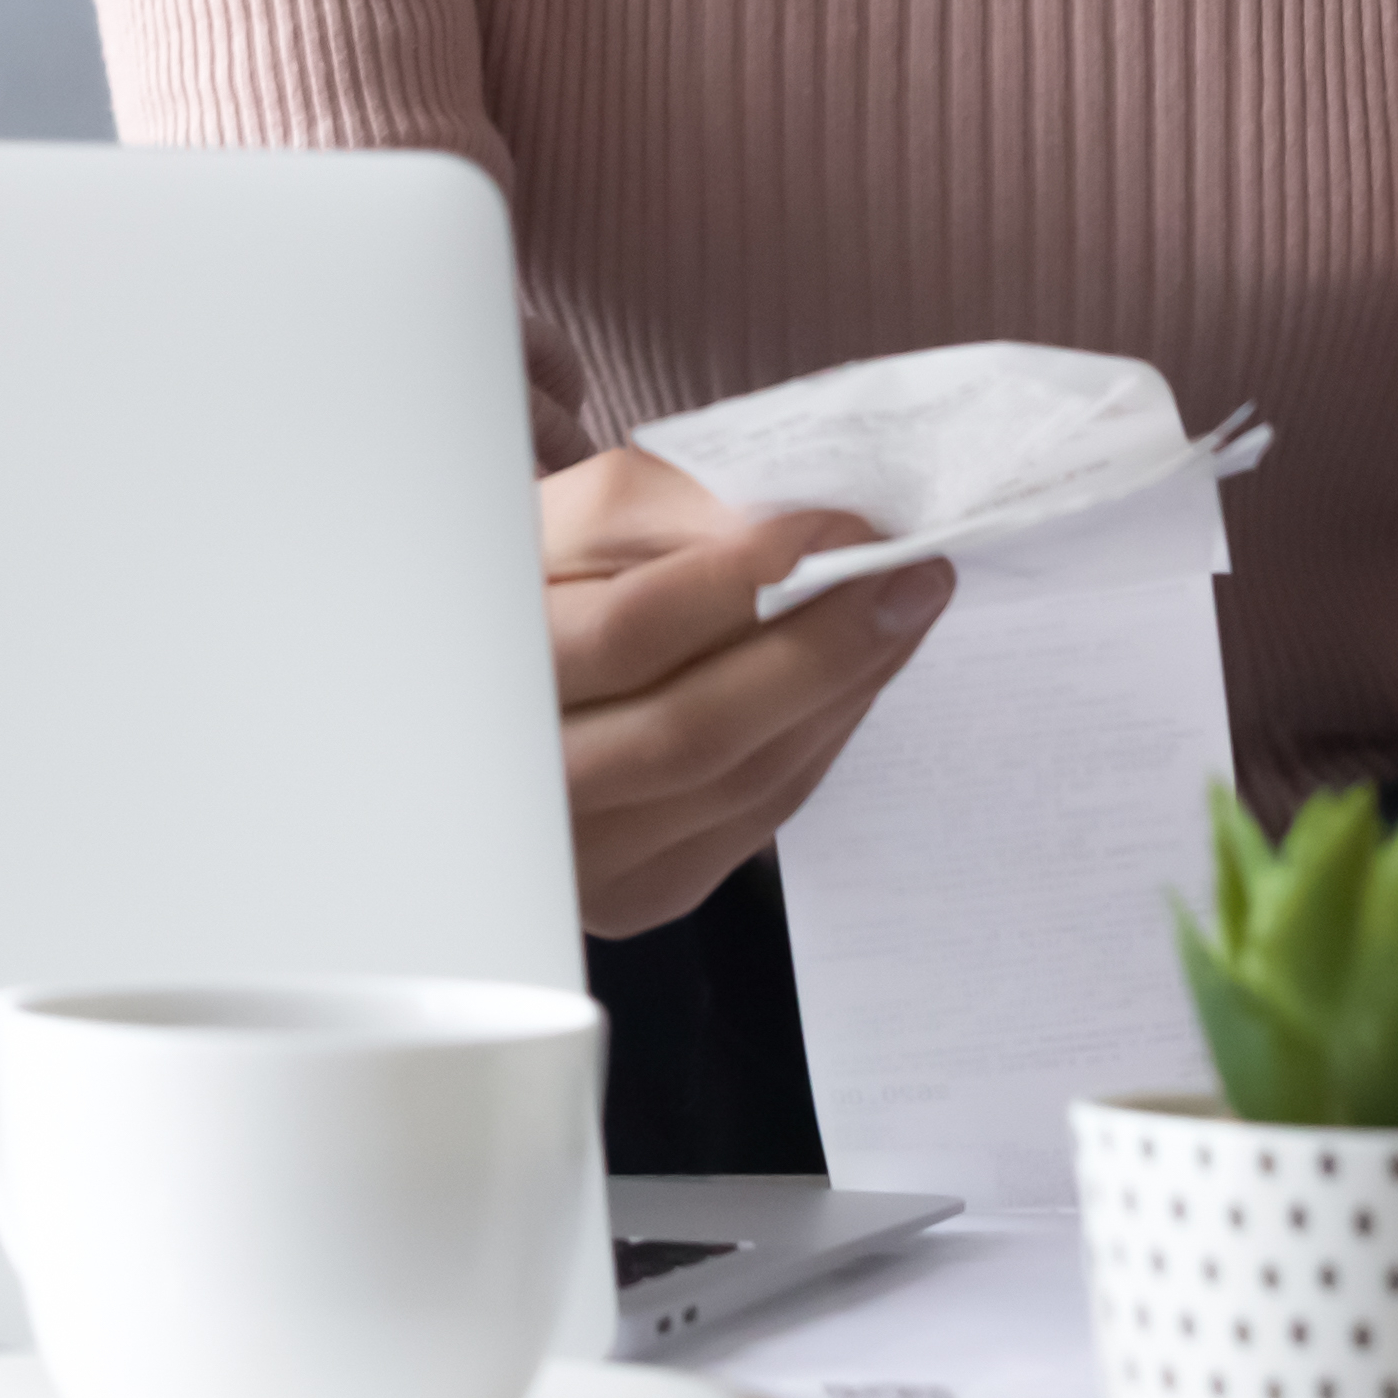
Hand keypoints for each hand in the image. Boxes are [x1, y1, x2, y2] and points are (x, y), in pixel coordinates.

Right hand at [546, 444, 953, 937]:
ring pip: (739, 781)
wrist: (503, 692)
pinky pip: (756, 820)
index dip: (744, 577)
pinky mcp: (639, 891)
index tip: (839, 522)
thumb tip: (796, 518)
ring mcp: (580, 860)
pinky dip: (819, 741)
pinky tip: (856, 679)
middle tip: (911, 573)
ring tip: (902, 612)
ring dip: (840, 691)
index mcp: (486, 674)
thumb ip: (664, 505)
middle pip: (695, 728)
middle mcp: (525, 786)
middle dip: (823, 644)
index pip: (629, 632)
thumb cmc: (535, 583)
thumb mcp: (566, 520)